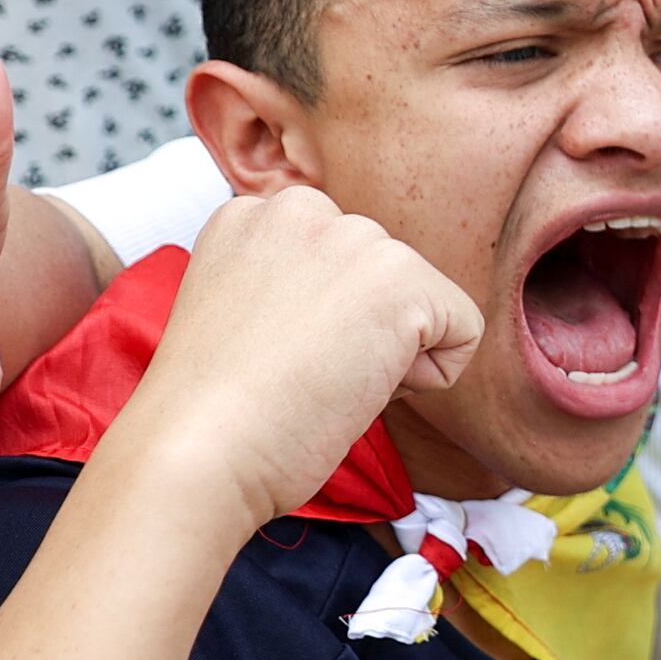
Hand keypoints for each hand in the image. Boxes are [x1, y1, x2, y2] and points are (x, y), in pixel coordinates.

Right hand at [110, 186, 477, 529]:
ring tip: (321, 378)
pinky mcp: (400, 278)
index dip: (321, 326)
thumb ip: (299, 286)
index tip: (270, 356)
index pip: (340, 263)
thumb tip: (361, 308)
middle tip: (297, 372)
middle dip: (362, 334)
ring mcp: (353, 237)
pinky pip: (464, 330)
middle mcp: (302, 208)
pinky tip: (359, 387)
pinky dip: (430, 377)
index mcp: (253, 215)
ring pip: (424, 303)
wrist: (196, 451)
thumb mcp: (245, 315)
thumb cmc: (214, 413)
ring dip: (391, 355)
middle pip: (386, 278)